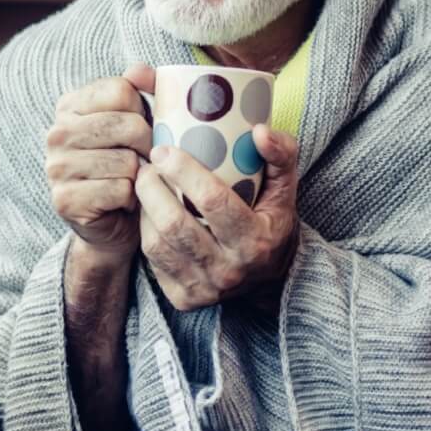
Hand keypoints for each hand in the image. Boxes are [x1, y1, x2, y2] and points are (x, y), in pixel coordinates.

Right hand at [45, 64, 155, 260]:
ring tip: (131, 181)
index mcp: (70, 105)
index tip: (141, 128)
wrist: (113, 221)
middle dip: (148, 146)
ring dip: (140, 176)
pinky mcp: (65, 200)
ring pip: (127, 161)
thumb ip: (142, 89)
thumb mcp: (138, 121)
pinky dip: (131, 199)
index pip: (121, 90)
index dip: (143, 111)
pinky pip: (119, 190)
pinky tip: (122, 201)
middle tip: (144, 160)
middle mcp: (57, 133)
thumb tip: (140, 69)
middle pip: (128, 125)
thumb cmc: (128, 164)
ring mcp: (56, 167)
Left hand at [134, 124, 300, 310]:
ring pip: (157, 243)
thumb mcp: (286, 190)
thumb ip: (281, 156)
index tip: (165, 150)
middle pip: (175, 224)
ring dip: (145, 208)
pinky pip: (153, 260)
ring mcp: (204, 288)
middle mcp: (229, 270)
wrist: (271, 281)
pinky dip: (146, 231)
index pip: (213, 201)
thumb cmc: (273, 224)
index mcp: (255, 241)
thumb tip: (260, 131)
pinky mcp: (184, 299)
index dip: (184, 172)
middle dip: (152, 188)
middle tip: (148, 165)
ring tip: (146, 183)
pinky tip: (150, 212)